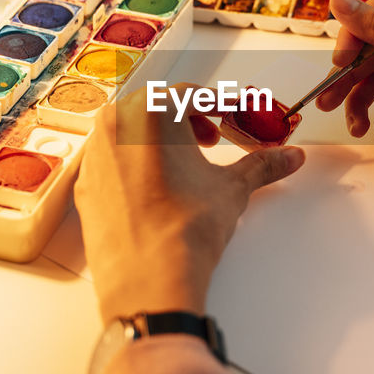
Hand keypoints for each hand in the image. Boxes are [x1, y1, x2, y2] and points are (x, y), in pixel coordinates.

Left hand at [75, 86, 304, 324]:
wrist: (148, 278)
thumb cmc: (184, 229)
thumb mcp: (233, 188)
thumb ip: (262, 165)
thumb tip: (288, 156)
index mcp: (154, 111)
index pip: (194, 95)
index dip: (221, 104)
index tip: (235, 112)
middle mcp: (117, 124)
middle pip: (158, 108)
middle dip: (188, 120)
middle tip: (213, 138)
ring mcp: (95, 154)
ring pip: (130, 131)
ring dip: (160, 140)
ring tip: (184, 164)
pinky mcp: (85, 183)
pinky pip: (112, 159)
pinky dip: (135, 163)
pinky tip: (155, 186)